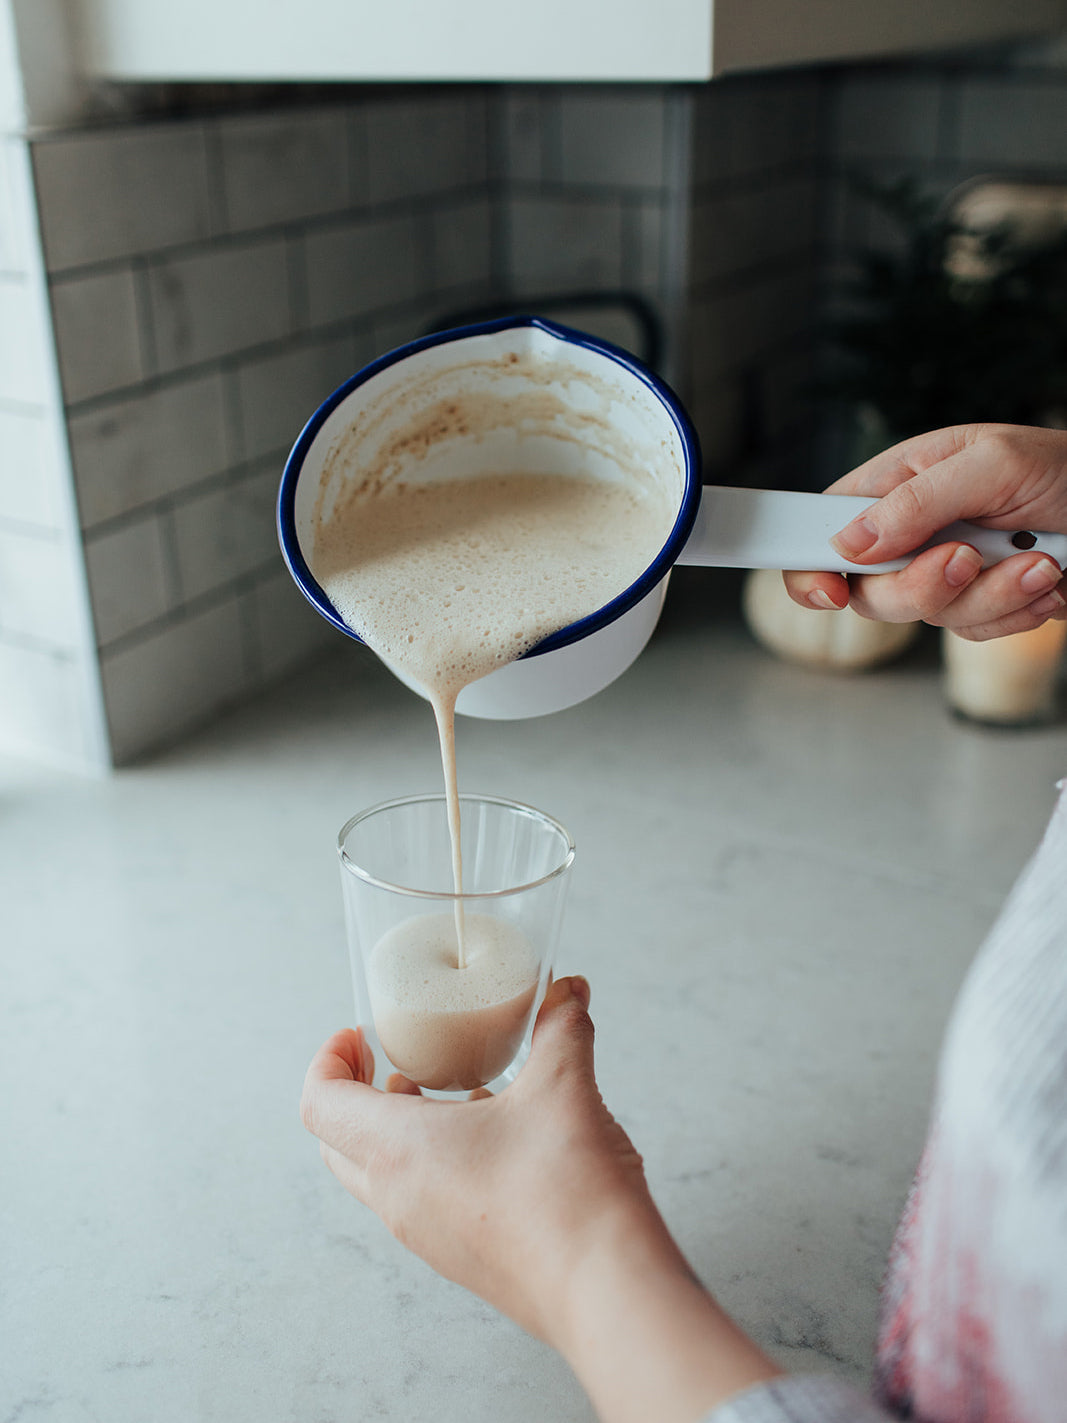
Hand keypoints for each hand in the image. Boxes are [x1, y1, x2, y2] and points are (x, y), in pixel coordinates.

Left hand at [300, 976, 779, 1422]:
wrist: (606, 1290)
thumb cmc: (567, 1193)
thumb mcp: (564, 1085)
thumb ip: (561, 1026)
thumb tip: (568, 990)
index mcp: (400, 1150)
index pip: (320, 1104)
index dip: (328, 1060)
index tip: (358, 1035)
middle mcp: (398, 1198)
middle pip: (338, 1143)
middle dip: (356, 1094)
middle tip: (395, 1060)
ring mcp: (426, 1236)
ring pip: (380, 1176)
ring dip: (398, 1129)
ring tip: (451, 1091)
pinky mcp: (461, 1256)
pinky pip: (420, 1201)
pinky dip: (434, 1161)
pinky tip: (496, 1136)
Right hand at [784, 423, 1066, 639]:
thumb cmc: (1066, 467)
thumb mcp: (989, 464)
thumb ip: (915, 501)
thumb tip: (851, 541)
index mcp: (898, 485)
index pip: (824, 529)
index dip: (812, 566)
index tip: (831, 592)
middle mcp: (913, 534)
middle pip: (870, 591)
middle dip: (922, 586)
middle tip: (967, 558)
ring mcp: (946, 573)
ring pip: (929, 617)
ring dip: (991, 595)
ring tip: (1037, 560)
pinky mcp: (982, 604)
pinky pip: (975, 632)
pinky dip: (1016, 611)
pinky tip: (1046, 578)